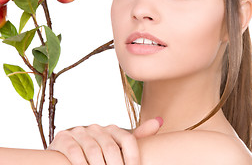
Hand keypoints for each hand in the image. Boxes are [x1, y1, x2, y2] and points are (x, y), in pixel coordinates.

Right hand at [48, 118, 162, 164]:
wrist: (69, 149)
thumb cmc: (99, 151)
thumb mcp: (117, 145)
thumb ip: (137, 137)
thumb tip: (159, 121)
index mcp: (112, 129)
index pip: (128, 139)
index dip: (133, 157)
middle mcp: (97, 128)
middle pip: (111, 148)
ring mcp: (79, 132)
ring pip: (93, 150)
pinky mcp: (63, 138)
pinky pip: (74, 151)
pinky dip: (81, 163)